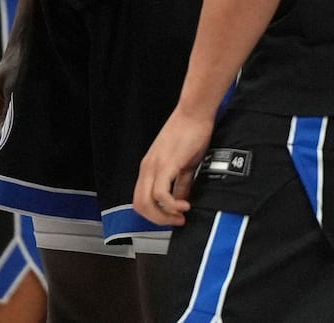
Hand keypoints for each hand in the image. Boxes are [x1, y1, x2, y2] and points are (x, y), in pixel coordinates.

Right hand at [0, 43, 22, 159]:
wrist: (21, 54)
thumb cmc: (16, 69)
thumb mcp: (14, 90)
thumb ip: (8, 113)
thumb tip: (8, 136)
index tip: (13, 148)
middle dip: (2, 147)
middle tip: (20, 145)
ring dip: (8, 140)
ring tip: (24, 136)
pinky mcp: (2, 112)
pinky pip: (4, 131)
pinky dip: (12, 134)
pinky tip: (25, 129)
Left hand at [133, 105, 215, 226]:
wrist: (194, 114)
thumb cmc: (190, 133)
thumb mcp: (183, 164)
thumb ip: (181, 183)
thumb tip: (181, 200)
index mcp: (149, 167)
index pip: (140, 199)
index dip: (155, 214)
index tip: (173, 217)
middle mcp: (147, 168)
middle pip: (140, 205)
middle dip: (158, 219)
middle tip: (177, 220)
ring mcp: (155, 166)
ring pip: (146, 202)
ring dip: (163, 216)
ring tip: (181, 214)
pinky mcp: (166, 164)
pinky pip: (160, 193)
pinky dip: (171, 205)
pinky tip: (184, 205)